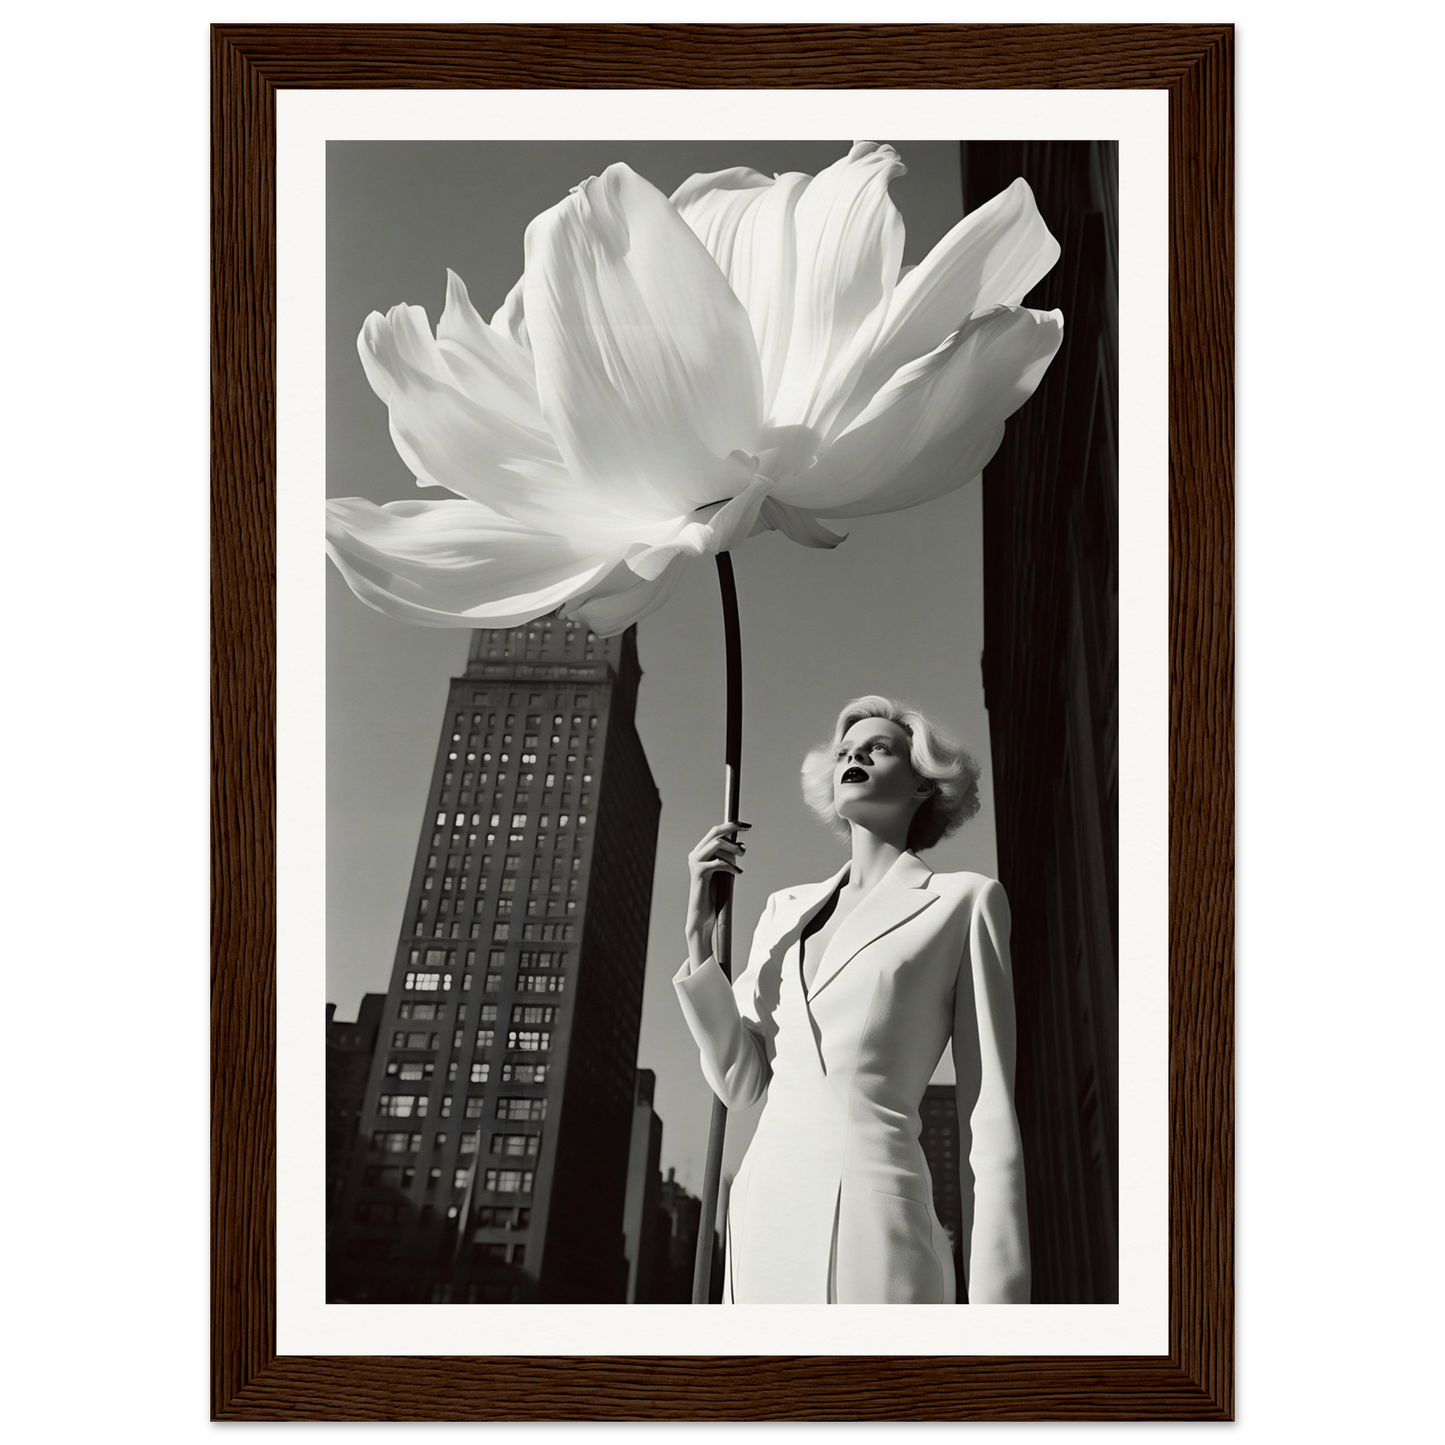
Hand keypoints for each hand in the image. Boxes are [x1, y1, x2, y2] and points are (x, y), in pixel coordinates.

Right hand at [685, 821, 750, 967]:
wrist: (702, 916)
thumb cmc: (714, 895)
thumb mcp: (724, 872)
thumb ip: (729, 858)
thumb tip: (741, 847)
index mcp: (700, 852)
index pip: (715, 831)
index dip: (731, 825)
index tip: (746, 826)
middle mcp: (695, 854)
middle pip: (715, 832)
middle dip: (732, 829)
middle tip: (748, 830)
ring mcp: (695, 862)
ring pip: (717, 844)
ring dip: (733, 849)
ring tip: (741, 858)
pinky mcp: (698, 872)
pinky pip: (718, 862)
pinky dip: (731, 865)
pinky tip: (737, 873)